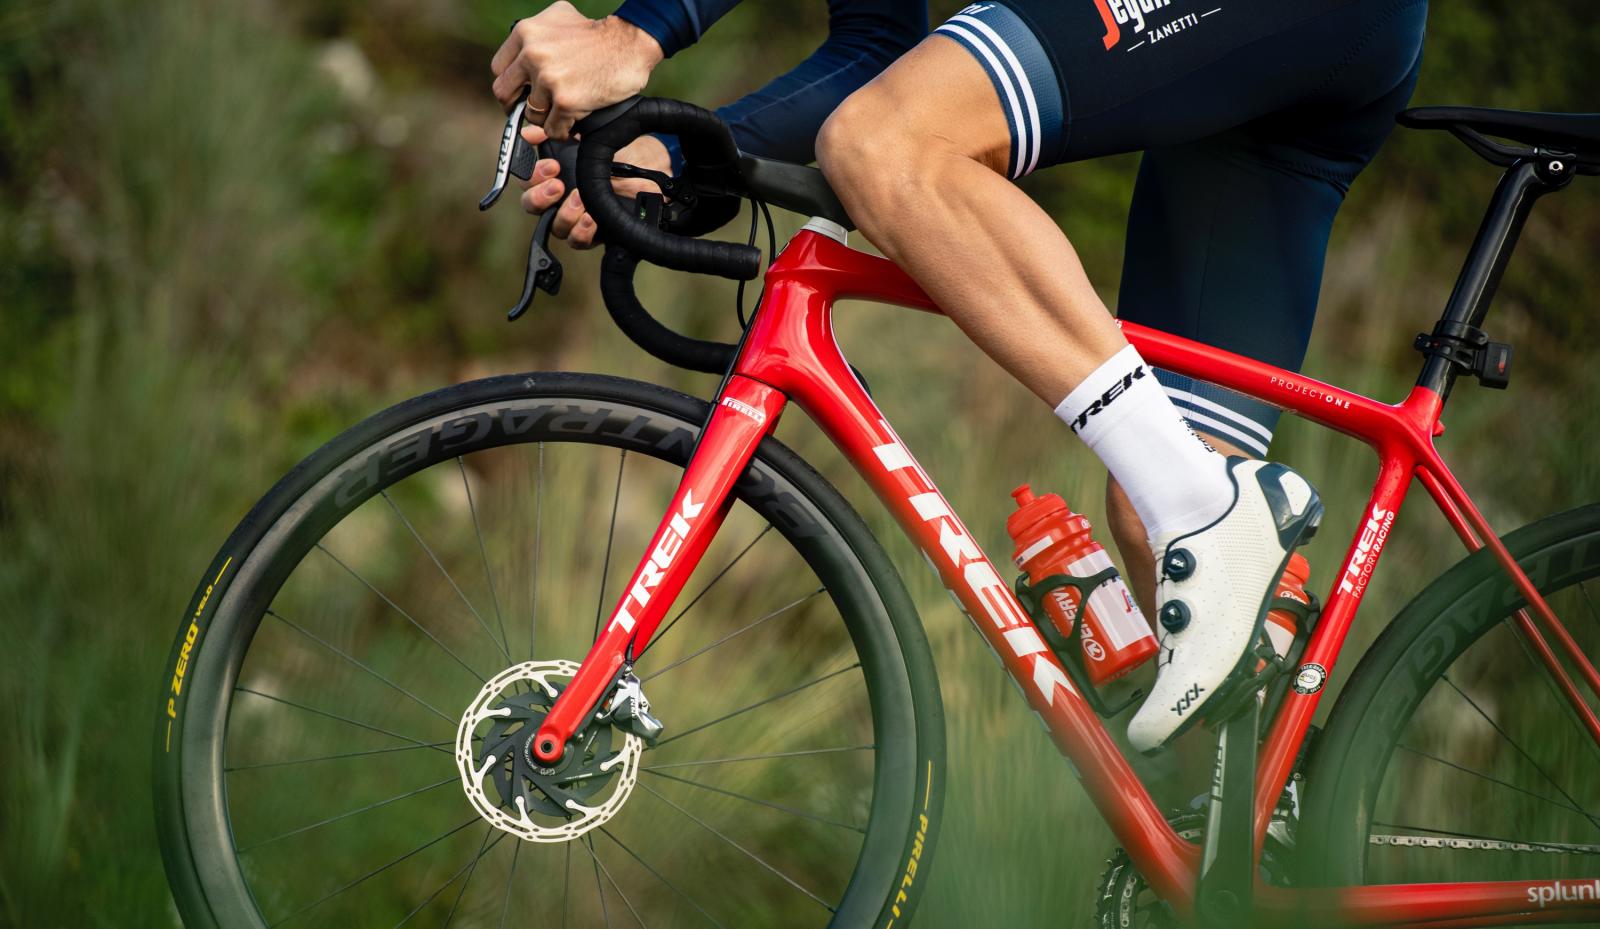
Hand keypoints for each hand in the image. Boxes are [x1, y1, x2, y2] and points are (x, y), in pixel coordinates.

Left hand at [491, 3, 663, 139]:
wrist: (629, 42)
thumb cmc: (597, 34)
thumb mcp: (558, 19)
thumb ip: (534, 37)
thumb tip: (520, 59)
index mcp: (525, 33)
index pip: (499, 69)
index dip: (511, 84)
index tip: (520, 92)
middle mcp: (532, 54)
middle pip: (504, 93)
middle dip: (518, 106)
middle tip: (533, 110)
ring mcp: (548, 79)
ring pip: (531, 115)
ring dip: (547, 119)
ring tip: (563, 113)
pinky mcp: (565, 101)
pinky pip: (553, 129)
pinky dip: (563, 131)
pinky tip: (573, 123)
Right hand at [519, 126, 671, 248]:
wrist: (649, 168)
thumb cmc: (618, 150)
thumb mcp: (589, 135)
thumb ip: (560, 132)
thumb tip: (532, 131)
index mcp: (551, 175)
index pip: (527, 179)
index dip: (532, 173)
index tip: (551, 165)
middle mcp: (558, 199)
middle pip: (532, 205)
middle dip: (540, 196)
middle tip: (557, 185)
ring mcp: (574, 217)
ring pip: (555, 225)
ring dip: (565, 213)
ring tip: (580, 199)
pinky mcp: (592, 233)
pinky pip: (577, 240)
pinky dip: (581, 231)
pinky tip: (591, 218)